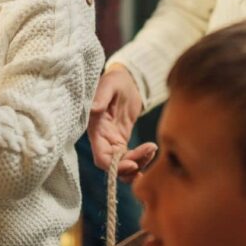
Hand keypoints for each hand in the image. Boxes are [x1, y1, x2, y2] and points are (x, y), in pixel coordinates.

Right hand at [88, 65, 155, 181]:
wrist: (126, 80)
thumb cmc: (115, 80)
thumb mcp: (109, 84)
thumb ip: (101, 96)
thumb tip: (93, 109)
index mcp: (96, 128)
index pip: (101, 157)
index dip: (115, 165)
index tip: (133, 163)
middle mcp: (102, 139)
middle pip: (113, 165)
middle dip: (130, 166)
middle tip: (149, 153)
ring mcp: (112, 141)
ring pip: (122, 164)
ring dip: (138, 164)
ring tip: (152, 150)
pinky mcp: (122, 140)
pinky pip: (130, 157)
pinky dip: (141, 159)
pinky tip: (152, 150)